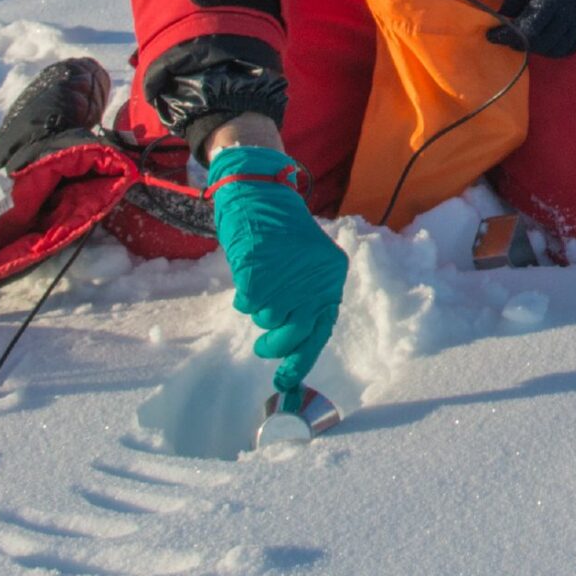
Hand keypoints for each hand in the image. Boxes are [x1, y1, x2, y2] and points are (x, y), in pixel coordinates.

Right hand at [208, 146, 346, 395]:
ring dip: (259, 306)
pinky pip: (247, 302)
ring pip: (267, 318)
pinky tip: (249, 272)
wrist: (260, 193)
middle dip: (275, 346)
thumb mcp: (306, 264)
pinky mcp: (259, 276)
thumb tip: (293, 347)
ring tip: (261, 279)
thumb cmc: (281, 231)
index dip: (302, 359)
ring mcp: (287, 279)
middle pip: (293, 336)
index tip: (286, 381)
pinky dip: (243, 294)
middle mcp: (315, 280)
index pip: (321, 330)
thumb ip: (305, 299)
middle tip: (262, 346)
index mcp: (332, 276)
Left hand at [486, 0, 575, 57]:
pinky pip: (573, 45)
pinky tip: (545, 38)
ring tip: (524, 37)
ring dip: (538, 48)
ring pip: (558, 48)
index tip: (491, 35)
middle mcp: (572, 12)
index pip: (527, 29)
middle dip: (520, 43)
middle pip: (542, 43)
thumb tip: (499, 20)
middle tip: (506, 36)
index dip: (506, 37)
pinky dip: (557, 48)